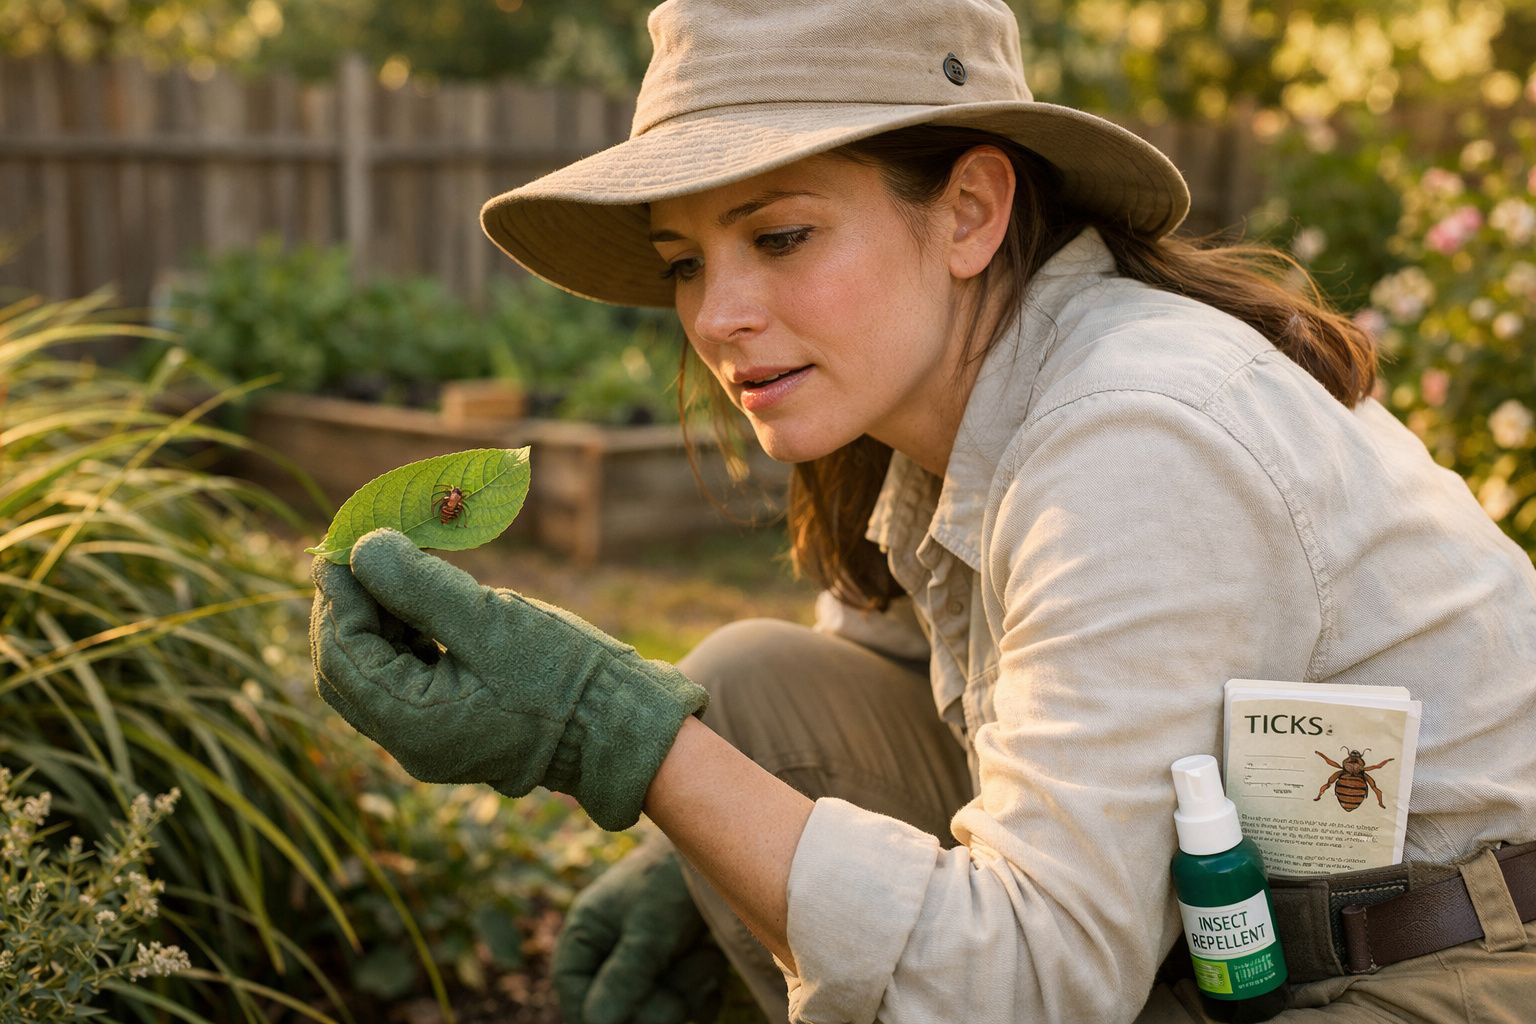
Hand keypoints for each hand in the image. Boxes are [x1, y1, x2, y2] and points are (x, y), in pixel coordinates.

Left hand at [308, 528, 707, 830]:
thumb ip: (419, 586)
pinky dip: (404, 636)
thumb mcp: (489, 620)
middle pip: (348, 668)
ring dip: (376, 618)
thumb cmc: (563, 674)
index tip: (344, 542)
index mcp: (412, 725)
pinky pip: (408, 678)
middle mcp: (411, 742)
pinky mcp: (454, 724)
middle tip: (358, 550)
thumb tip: (361, 549)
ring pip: (376, 671)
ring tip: (393, 564)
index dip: (337, 595)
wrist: (623, 725)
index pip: (343, 654)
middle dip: (347, 607)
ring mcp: (432, 737)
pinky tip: (420, 598)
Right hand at [554, 837, 727, 1023]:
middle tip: (688, 965)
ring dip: (688, 990)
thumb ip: (624, 977)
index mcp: (584, 942)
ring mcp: (646, 971)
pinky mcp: (679, 977)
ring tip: (702, 950)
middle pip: (624, 1018)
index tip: (637, 1014)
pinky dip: (705, 993)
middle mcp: (610, 962)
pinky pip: (690, 1012)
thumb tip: (597, 1023)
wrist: (720, 850)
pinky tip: (712, 962)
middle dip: (660, 1002)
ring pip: (661, 1015)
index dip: (604, 1018)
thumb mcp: (649, 926)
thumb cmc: (673, 879)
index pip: (578, 1005)